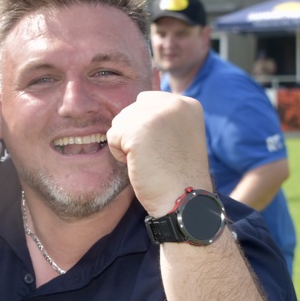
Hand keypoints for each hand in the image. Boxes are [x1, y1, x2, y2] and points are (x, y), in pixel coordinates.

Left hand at [106, 91, 212, 216]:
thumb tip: (129, 111)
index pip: (146, 101)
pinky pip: (113, 136)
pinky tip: (140, 165)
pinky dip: (120, 155)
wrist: (184, 199)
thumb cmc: (177, 175)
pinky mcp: (138, 130)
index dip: (145, 128)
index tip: (163, 148)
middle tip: (157, 157)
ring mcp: (156, 114)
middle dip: (135, 135)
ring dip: (127, 144)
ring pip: (120, 122)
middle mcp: (174, 103)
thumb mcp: (178, 135)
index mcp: (187, 104)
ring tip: (150, 161)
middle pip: (131, 110)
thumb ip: (162, 118)